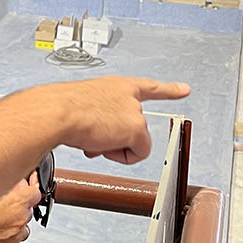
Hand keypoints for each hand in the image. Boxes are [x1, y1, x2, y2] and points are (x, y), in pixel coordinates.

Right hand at [0, 174, 41, 242]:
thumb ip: (7, 185)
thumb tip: (15, 182)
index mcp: (18, 203)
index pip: (35, 193)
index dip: (29, 190)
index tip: (25, 190)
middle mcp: (20, 220)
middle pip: (28, 209)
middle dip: (18, 206)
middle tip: (2, 206)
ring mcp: (16, 236)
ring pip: (22, 226)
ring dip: (15, 222)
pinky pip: (14, 239)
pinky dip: (8, 234)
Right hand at [42, 76, 189, 164]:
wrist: (58, 112)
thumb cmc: (61, 108)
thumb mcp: (82, 107)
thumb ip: (97, 118)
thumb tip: (94, 139)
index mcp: (116, 86)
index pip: (148, 87)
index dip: (169, 89)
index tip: (185, 89)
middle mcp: (128, 96)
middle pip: (134, 127)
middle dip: (116, 139)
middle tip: (94, 139)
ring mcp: (134, 111)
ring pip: (133, 142)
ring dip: (113, 147)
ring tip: (93, 140)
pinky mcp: (136, 128)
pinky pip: (138, 153)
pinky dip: (122, 156)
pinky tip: (103, 147)